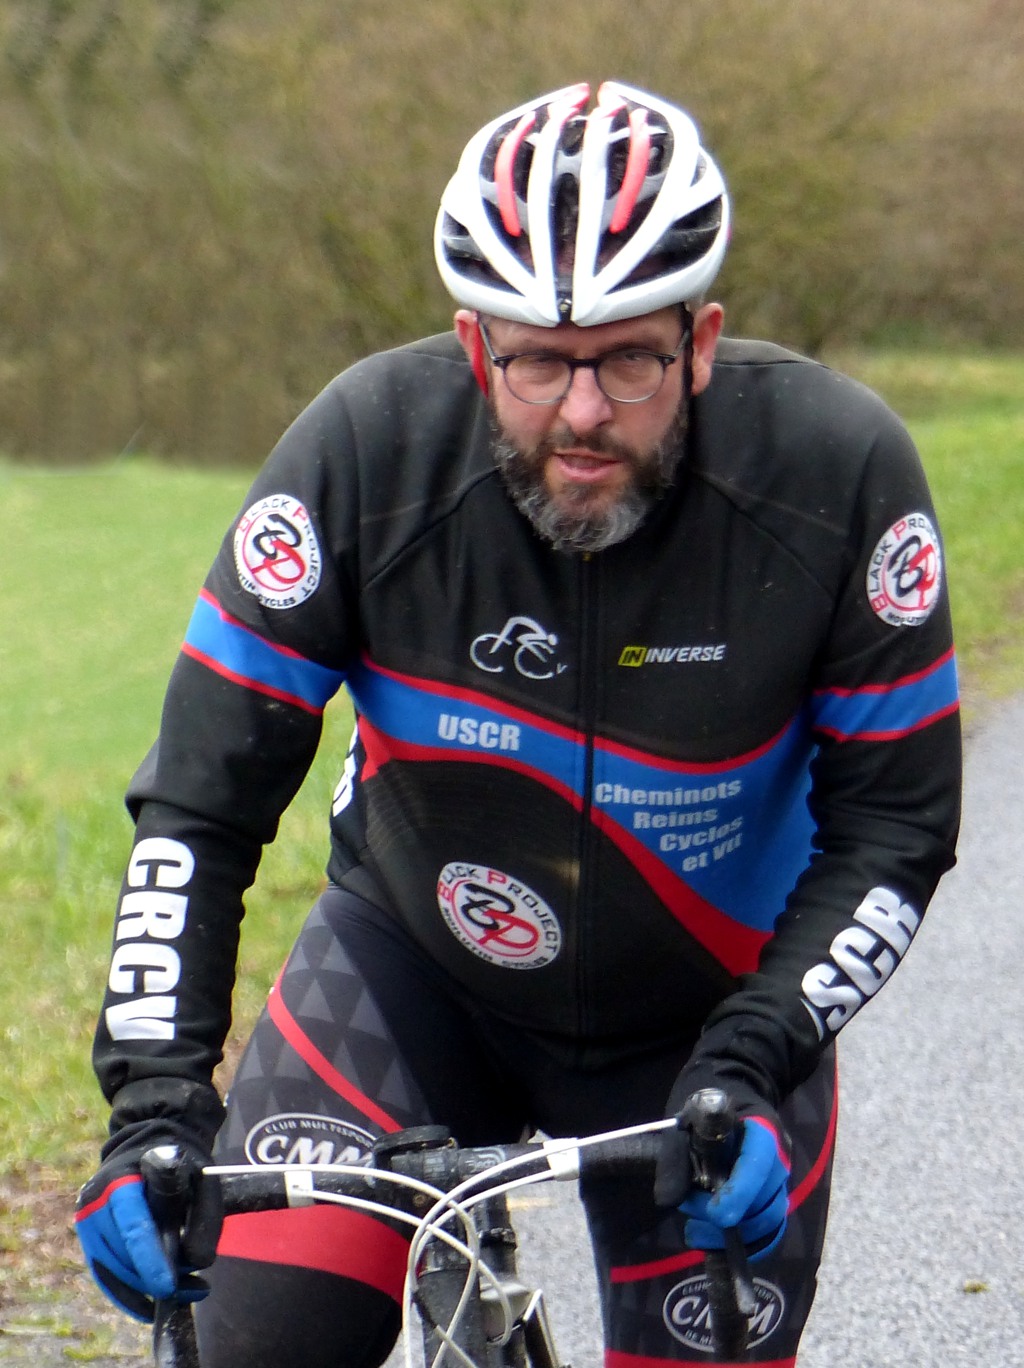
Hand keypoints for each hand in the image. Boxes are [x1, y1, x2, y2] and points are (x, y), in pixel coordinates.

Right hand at [75, 1145, 220, 1321]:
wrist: (147, 1147)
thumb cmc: (179, 1165)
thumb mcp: (202, 1179)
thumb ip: (203, 1217)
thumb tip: (196, 1263)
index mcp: (121, 1177)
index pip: (133, 1225)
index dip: (149, 1258)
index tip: (167, 1286)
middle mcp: (94, 1201)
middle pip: (121, 1254)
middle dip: (154, 1280)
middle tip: (196, 1290)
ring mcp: (86, 1222)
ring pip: (112, 1271)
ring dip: (146, 1292)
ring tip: (187, 1295)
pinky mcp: (89, 1240)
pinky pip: (106, 1275)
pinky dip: (130, 1295)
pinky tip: (154, 1306)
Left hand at [678, 1116, 789, 1260]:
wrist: (722, 1112)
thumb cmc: (704, 1115)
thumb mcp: (686, 1124)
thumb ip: (677, 1156)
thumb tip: (669, 1198)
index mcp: (762, 1130)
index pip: (759, 1164)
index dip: (740, 1193)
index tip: (715, 1213)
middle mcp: (779, 1159)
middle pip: (765, 1202)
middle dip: (725, 1218)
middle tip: (688, 1211)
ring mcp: (781, 1184)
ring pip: (768, 1223)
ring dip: (730, 1235)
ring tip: (694, 1230)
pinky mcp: (775, 1203)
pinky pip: (769, 1234)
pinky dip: (742, 1245)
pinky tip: (711, 1241)